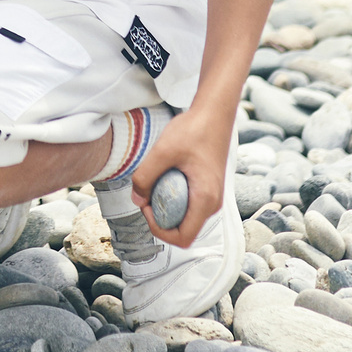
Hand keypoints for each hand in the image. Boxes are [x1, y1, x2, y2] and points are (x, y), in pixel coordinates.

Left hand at [131, 101, 232, 248]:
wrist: (214, 113)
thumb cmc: (194, 129)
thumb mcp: (162, 151)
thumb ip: (145, 177)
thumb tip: (136, 199)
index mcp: (205, 200)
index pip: (182, 238)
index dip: (159, 230)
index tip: (146, 207)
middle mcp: (212, 203)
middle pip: (183, 230)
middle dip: (160, 218)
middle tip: (146, 194)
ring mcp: (211, 196)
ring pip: (185, 217)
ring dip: (165, 207)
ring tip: (155, 183)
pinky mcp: (207, 188)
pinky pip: (188, 204)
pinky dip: (172, 197)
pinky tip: (164, 176)